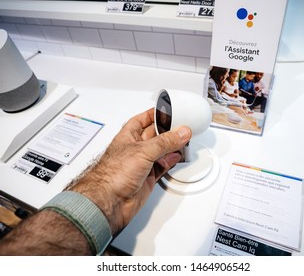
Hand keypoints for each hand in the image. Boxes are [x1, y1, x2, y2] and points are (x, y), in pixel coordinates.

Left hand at [70, 108, 191, 233]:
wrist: (109, 201)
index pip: (142, 119)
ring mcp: (141, 163)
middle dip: (168, 131)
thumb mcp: (143, 151)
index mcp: (128, 136)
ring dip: (172, 146)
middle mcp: (135, 148)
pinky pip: (162, 166)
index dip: (154, 114)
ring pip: (160, 151)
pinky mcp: (147, 177)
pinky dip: (171, 161)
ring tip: (184, 140)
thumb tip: (181, 133)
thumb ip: (164, 142)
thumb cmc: (112, 175)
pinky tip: (177, 156)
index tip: (168, 111)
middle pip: (154, 135)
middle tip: (182, 127)